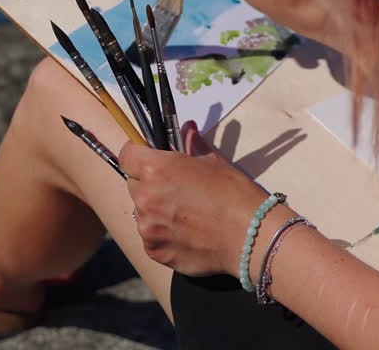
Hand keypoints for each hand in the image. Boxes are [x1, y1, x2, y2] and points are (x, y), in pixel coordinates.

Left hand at [121, 121, 273, 276]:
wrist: (251, 236)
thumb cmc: (235, 194)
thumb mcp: (214, 162)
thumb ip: (192, 144)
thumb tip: (188, 127)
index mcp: (156, 169)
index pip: (127, 155)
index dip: (137, 154)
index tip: (148, 156)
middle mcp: (145, 198)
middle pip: (134, 184)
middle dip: (148, 183)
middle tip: (175, 188)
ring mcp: (148, 228)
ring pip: (142, 212)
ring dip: (156, 210)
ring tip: (186, 214)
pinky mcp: (155, 250)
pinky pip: (151, 237)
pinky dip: (163, 234)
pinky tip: (187, 232)